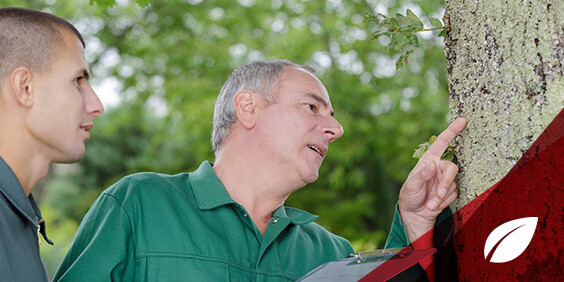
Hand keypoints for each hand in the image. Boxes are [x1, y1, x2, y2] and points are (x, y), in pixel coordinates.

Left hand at [398, 117, 466, 242]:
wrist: (415, 214)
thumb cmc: (409, 196)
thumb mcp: (411, 185)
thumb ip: (422, 174)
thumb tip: (433, 163)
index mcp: (428, 161)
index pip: (441, 143)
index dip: (452, 131)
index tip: (462, 120)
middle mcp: (438, 167)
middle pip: (452, 168)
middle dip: (446, 183)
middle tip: (438, 196)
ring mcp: (445, 179)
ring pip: (453, 183)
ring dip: (442, 196)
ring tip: (430, 204)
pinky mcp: (451, 190)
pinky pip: (454, 193)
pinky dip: (444, 201)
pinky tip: (434, 204)